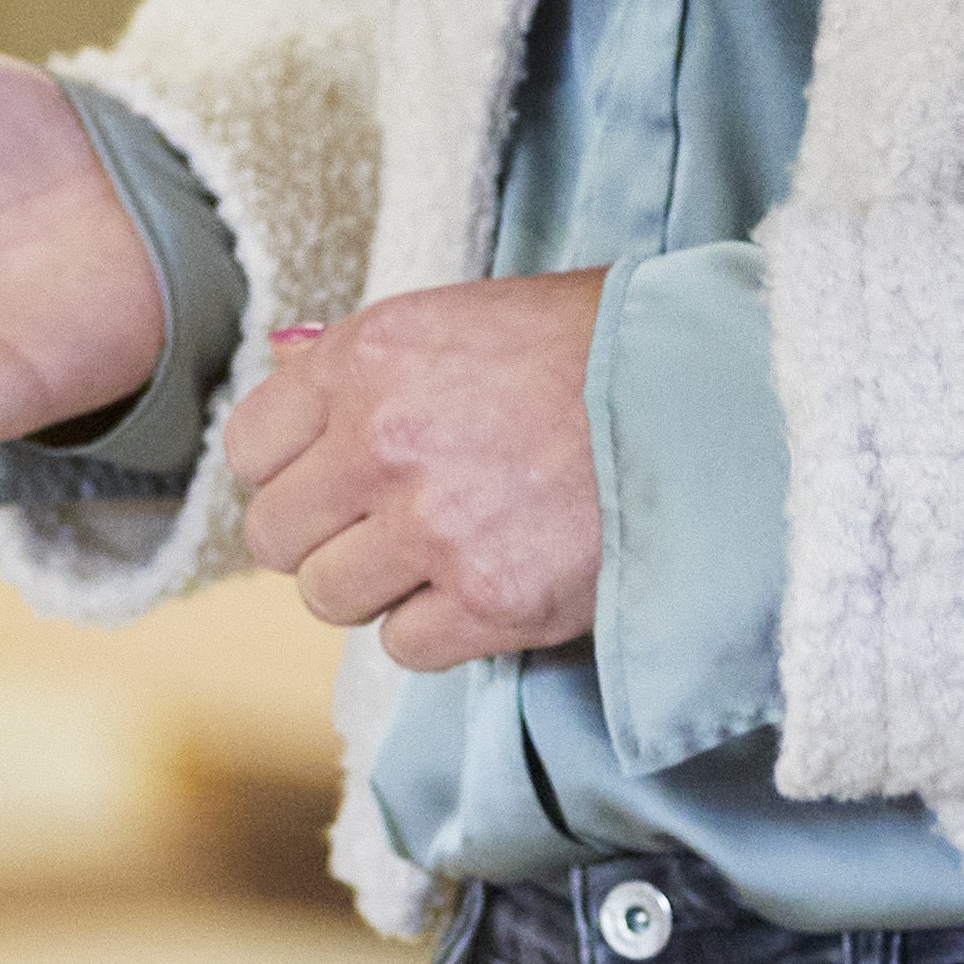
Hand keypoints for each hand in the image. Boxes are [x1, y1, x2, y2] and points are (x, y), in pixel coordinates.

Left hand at [228, 277, 608, 666]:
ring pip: (331, 598)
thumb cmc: (599, 346)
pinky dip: (437, 630)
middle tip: (380, 527)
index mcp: (367, 358)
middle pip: (276, 536)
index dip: (285, 471)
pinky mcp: (492, 602)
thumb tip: (288, 370)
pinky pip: (405, 646)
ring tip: (441, 555)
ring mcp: (434, 528)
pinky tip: (484, 586)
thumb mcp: (466, 316)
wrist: (713, 397)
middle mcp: (382, 442)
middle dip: (321, 538)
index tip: (326, 478)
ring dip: (377, 588)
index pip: (249, 446)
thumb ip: (366, 357)